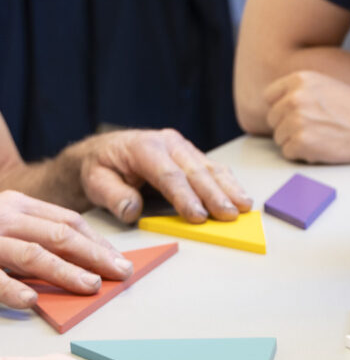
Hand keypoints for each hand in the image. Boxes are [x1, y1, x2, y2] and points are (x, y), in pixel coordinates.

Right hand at [0, 191, 132, 308]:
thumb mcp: (7, 224)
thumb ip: (38, 236)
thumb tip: (85, 262)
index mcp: (19, 205)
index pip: (69, 221)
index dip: (98, 241)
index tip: (119, 259)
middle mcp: (5, 217)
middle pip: (59, 235)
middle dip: (94, 256)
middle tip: (120, 272)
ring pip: (33, 255)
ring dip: (66, 272)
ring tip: (92, 285)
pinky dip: (13, 289)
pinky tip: (32, 299)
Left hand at [74, 129, 251, 224]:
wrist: (105, 151)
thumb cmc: (101, 168)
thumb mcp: (96, 181)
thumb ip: (113, 196)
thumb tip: (132, 210)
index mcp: (144, 148)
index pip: (170, 175)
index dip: (186, 197)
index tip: (199, 216)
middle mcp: (169, 143)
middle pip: (196, 171)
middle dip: (215, 195)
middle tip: (228, 215)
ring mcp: (183, 147)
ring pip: (210, 168)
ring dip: (229, 188)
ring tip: (243, 207)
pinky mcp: (192, 155)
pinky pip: (213, 168)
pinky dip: (228, 184)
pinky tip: (240, 197)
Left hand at [264, 70, 349, 162]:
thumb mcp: (325, 84)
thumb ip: (299, 90)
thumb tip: (276, 103)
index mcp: (299, 79)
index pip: (269, 96)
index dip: (281, 108)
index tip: (296, 114)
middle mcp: (294, 97)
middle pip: (273, 119)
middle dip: (288, 127)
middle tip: (315, 129)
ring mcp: (296, 120)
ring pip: (279, 138)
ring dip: (296, 142)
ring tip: (322, 137)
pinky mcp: (301, 142)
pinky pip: (288, 153)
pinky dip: (303, 155)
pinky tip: (323, 147)